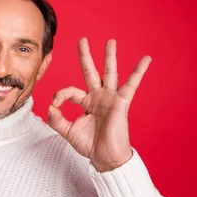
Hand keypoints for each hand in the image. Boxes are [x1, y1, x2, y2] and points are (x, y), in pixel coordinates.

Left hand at [47, 38, 151, 171]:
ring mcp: (110, 98)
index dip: (60, 96)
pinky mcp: (121, 102)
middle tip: (82, 39)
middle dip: (86, 56)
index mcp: (86, 102)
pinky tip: (146, 59)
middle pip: (91, 72)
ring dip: (109, 57)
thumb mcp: (67, 132)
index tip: (54, 106)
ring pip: (109, 73)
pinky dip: (138, 72)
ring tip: (110, 41)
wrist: (105, 157)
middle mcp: (98, 97)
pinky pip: (131, 84)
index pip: (70, 91)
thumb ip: (56, 120)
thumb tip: (50, 106)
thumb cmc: (90, 145)